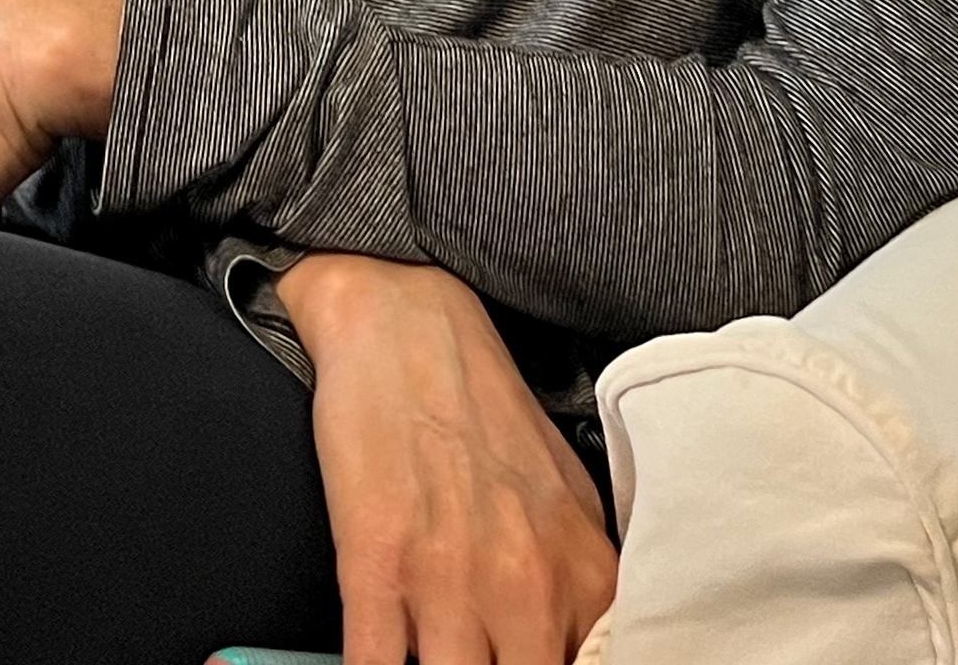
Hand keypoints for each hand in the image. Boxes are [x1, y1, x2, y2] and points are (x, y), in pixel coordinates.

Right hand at [278, 252, 615, 664]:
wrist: (405, 326)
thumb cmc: (480, 414)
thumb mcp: (564, 502)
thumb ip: (579, 590)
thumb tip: (580, 653)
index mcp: (582, 575)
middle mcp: (526, 589)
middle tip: (477, 663)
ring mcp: (449, 583)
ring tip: (430, 659)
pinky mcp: (375, 567)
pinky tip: (379, 664)